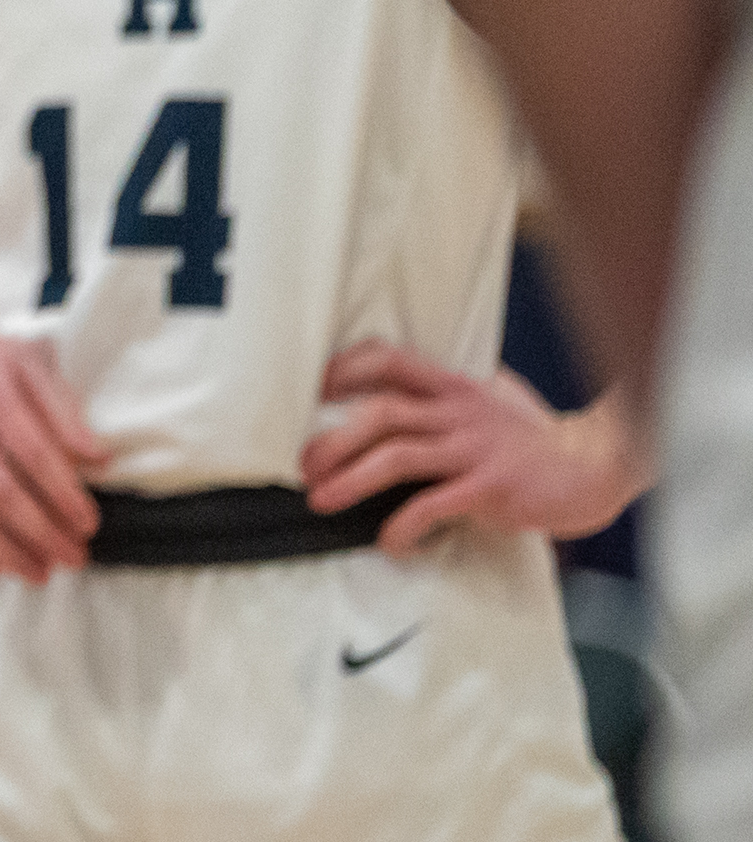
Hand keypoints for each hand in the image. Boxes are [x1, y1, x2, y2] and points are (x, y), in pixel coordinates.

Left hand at [300, 341, 650, 553]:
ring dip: (352, 479)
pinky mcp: (490, 489)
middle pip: (381, 413)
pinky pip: (433, 506)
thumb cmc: (536, 437)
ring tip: (322, 498)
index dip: (345, 369)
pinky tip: (389, 541)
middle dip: (333, 438)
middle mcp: (459, 412)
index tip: (313, 389)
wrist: (597, 465)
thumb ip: (446, 393)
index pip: (389, 360)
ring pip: (397, 456)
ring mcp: (474, 450)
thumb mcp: (490, 399)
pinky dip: (403, 525)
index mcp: (455, 386)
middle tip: (304, 463)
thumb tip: (400, 389)